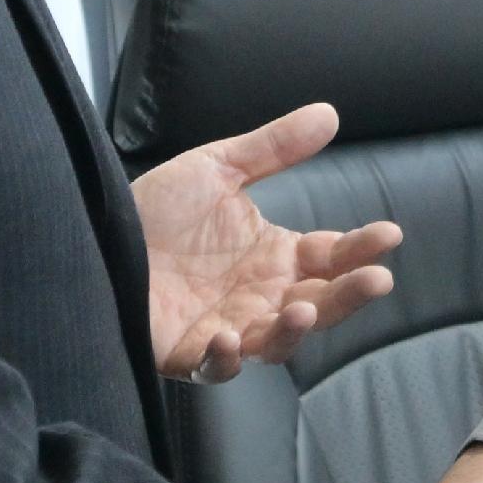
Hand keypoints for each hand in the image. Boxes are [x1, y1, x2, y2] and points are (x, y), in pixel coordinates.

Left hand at [135, 102, 398, 382]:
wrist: (94, 236)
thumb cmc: (154, 209)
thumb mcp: (217, 168)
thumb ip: (274, 147)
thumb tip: (329, 113)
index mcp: (273, 256)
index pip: (331, 257)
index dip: (361, 248)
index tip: (388, 234)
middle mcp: (259, 297)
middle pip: (320, 304)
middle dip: (350, 295)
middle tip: (376, 279)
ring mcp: (227, 328)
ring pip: (276, 343)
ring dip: (295, 330)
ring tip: (302, 307)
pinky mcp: (186, 353)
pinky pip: (214, 368)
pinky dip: (225, 359)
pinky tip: (228, 336)